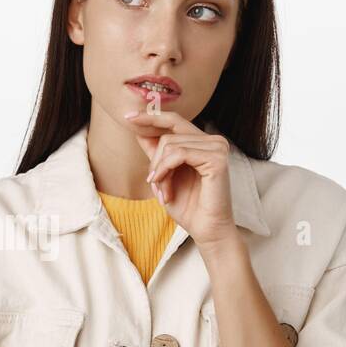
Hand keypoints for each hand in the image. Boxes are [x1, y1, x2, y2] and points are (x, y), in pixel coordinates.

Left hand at [123, 110, 238, 249]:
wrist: (206, 230)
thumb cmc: (188, 206)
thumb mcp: (164, 175)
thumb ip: (156, 152)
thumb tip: (139, 129)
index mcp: (203, 142)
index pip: (174, 120)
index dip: (151, 116)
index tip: (128, 116)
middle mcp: (213, 140)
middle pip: (168, 134)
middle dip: (154, 160)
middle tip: (153, 182)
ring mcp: (217, 147)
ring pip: (170, 145)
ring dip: (159, 171)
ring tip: (164, 192)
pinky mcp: (217, 158)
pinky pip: (178, 154)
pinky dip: (165, 170)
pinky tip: (165, 189)